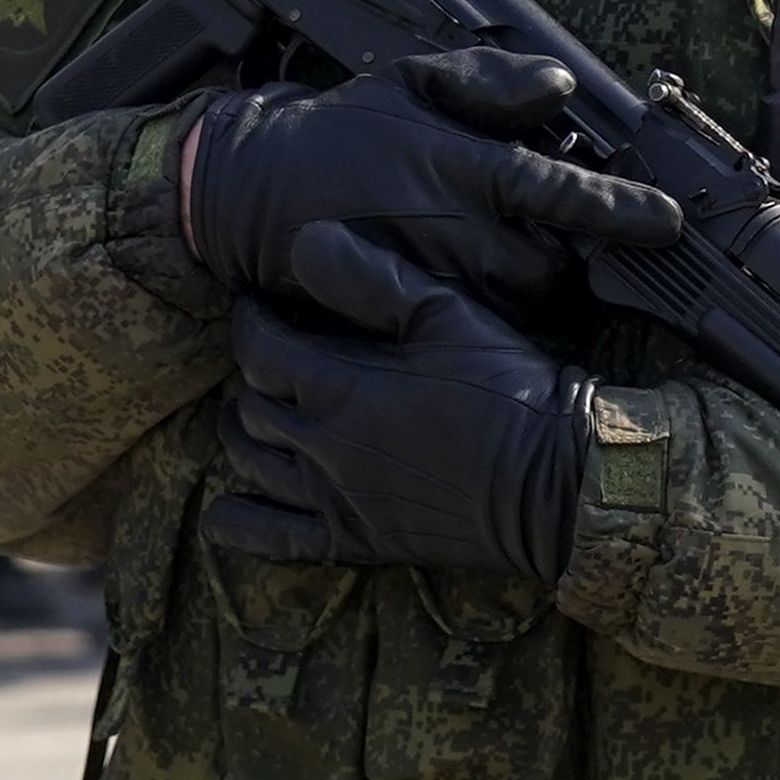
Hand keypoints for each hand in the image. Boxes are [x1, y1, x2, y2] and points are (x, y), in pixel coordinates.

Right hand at [176, 48, 680, 316]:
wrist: (250, 193)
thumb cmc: (343, 130)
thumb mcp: (408, 80)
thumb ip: (488, 82)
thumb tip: (560, 86)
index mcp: (460, 165)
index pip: (558, 190)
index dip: (620, 208)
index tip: (670, 222)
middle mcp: (450, 228)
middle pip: (555, 267)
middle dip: (573, 258)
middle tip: (564, 237)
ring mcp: (428, 281)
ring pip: (520, 305)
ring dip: (535, 289)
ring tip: (513, 259)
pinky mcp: (405, 318)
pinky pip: (476, 331)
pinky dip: (492, 313)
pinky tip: (479, 288)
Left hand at [211, 227, 593, 601]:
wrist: (553, 481)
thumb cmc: (507, 389)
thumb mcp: (446, 315)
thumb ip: (371, 279)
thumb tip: (304, 237)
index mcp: (341, 385)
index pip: (259, 347)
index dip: (249, 320)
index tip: (256, 306)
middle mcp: (324, 446)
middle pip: (250, 405)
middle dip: (247, 375)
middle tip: (264, 357)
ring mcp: (337, 499)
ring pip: (252, 464)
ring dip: (238, 434)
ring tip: (250, 412)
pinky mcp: (356, 541)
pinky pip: (274, 539)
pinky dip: (240, 524)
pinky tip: (226, 510)